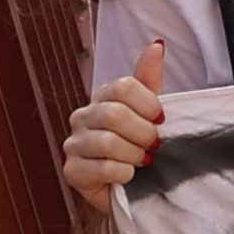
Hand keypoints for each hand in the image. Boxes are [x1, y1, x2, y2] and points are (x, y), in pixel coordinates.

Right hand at [62, 40, 167, 204]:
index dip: (148, 103)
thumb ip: (149, 79)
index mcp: (101, 97)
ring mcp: (73, 144)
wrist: (133, 189)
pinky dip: (124, 173)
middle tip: (154, 146)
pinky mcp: (71, 171)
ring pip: (108, 142)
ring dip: (135, 155)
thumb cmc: (141, 146)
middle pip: (115, 114)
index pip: (123, 87)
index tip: (162, 119)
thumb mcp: (149, 112)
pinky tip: (128, 176)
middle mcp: (82, 116)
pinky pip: (103, 168)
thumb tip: (156, 44)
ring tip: (142, 161)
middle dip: (143, 133)